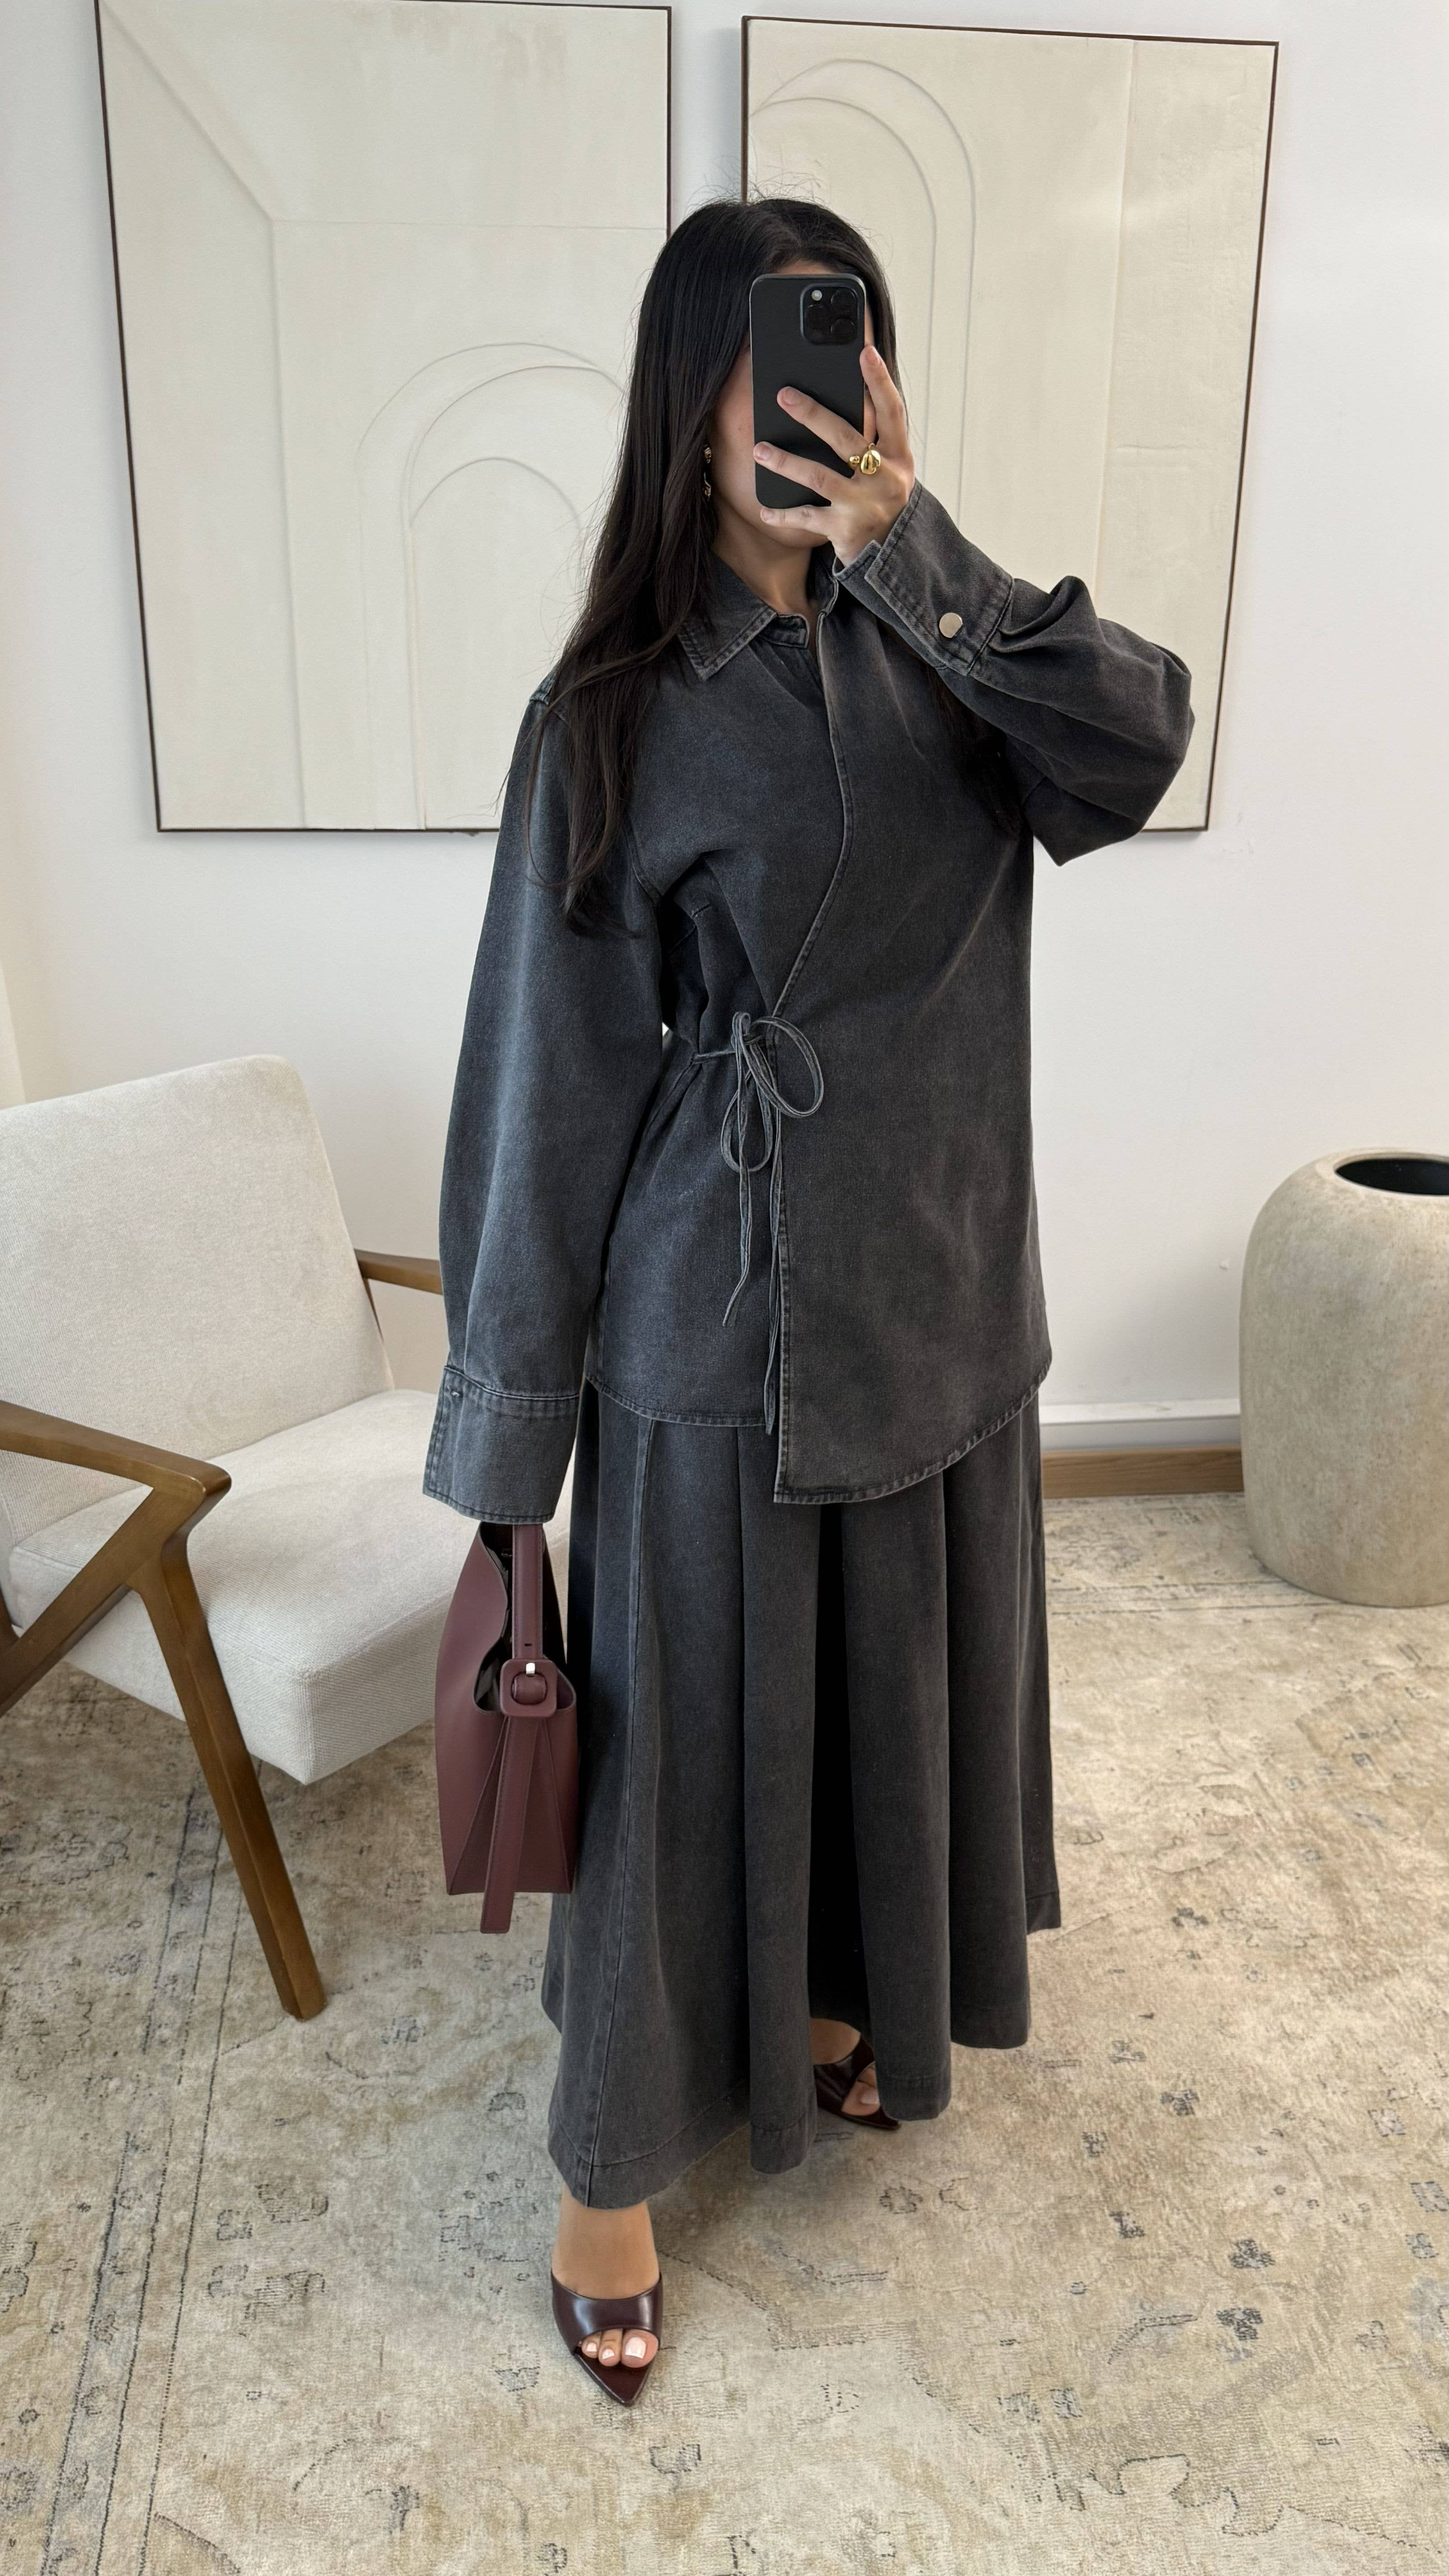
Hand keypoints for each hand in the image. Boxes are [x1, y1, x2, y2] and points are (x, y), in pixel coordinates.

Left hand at [753, 344, 914, 565]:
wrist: (890, 554)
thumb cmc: (880, 498)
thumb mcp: (887, 466)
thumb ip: (872, 438)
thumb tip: (838, 397)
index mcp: (898, 455)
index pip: (892, 411)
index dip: (879, 381)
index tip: (864, 352)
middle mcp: (885, 478)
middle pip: (845, 439)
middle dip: (813, 415)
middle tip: (783, 395)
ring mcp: (865, 505)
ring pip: (820, 476)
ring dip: (786, 462)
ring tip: (759, 449)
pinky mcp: (845, 529)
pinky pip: (807, 517)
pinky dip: (783, 514)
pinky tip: (764, 510)